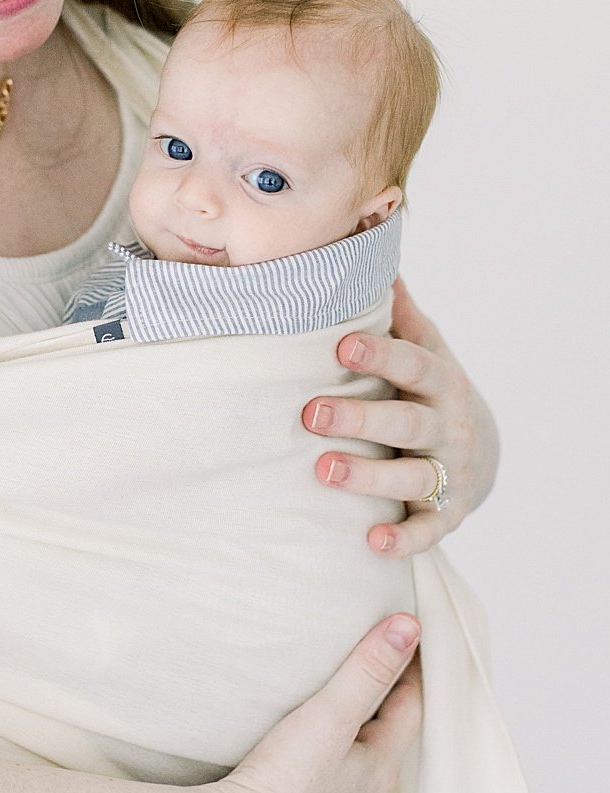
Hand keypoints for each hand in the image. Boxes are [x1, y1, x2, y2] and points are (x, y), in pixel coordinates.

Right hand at [196, 614, 423, 792]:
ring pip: (359, 746)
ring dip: (357, 712)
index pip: (412, 706)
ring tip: (342, 679)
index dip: (411, 666)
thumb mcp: (331, 714)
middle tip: (377, 646)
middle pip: (388, 727)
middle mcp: (366, 788)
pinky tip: (308, 728)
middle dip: (386, 688)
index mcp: (382, 766)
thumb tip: (410, 626)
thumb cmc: (287, 780)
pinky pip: (331, 761)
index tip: (406, 631)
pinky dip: (330, 735)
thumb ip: (367, 669)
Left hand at [303, 276, 498, 558]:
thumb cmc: (431, 389)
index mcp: (439, 381)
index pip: (412, 364)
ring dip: (368, 477)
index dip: (380, 354)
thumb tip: (368, 250)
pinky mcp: (448, 513)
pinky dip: (404, 540)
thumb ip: (398, 312)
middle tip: (310, 412)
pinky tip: (372, 542)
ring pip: (411, 477)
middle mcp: (447, 427)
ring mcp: (449, 473)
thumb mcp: (424, 348)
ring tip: (323, 471)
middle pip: (405, 423)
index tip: (340, 344)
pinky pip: (428, 530)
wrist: (483, 451)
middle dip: (360, 418)